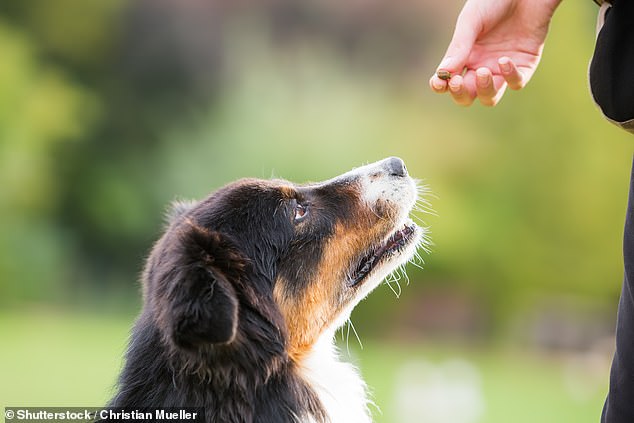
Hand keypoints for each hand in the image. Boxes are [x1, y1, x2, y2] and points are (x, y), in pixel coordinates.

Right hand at [429, 0, 560, 105]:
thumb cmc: (494, 0)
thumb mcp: (472, 20)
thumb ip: (459, 47)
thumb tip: (442, 73)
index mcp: (465, 55)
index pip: (448, 81)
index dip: (441, 86)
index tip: (439, 82)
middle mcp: (482, 65)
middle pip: (467, 95)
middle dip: (461, 93)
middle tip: (458, 82)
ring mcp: (503, 68)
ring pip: (490, 96)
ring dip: (484, 90)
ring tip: (483, 72)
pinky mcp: (525, 65)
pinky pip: (516, 83)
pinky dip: (510, 76)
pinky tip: (504, 60)